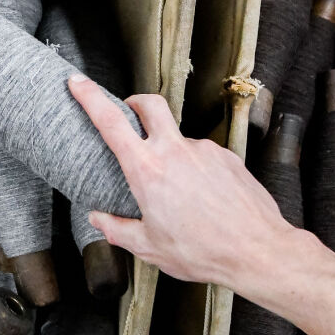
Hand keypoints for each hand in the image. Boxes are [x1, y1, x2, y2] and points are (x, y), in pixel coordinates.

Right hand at [67, 74, 305, 285]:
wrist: (257, 250)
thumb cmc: (203, 251)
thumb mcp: (150, 247)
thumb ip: (118, 230)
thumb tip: (99, 219)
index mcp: (148, 171)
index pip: (111, 122)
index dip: (90, 98)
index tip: (77, 83)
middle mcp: (175, 151)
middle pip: (150, 104)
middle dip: (135, 101)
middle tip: (129, 113)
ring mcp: (204, 150)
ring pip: (179, 138)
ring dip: (171, 152)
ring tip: (177, 191)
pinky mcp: (227, 157)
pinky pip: (203, 156)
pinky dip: (195, 169)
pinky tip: (201, 196)